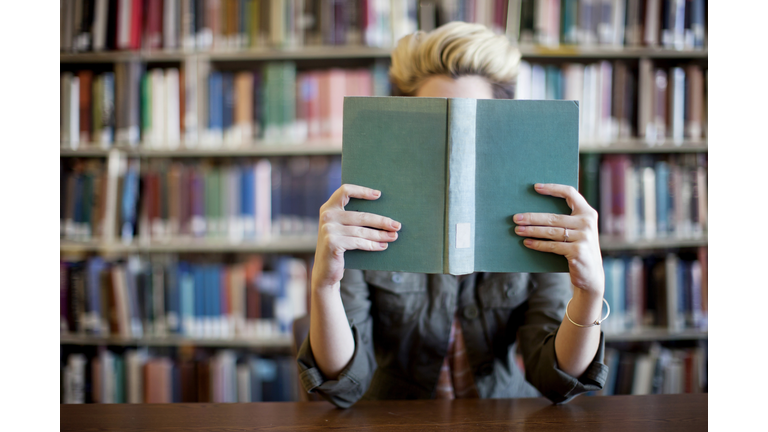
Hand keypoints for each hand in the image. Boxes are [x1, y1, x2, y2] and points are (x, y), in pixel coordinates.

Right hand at [313, 184, 401, 289]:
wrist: (325, 270)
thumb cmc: (339, 246)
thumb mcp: (341, 229)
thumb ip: (352, 218)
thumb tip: (383, 215)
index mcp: (329, 207)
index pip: (345, 191)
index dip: (362, 191)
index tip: (379, 195)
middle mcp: (327, 216)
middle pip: (361, 215)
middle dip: (381, 221)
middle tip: (396, 225)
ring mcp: (328, 229)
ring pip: (362, 231)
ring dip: (380, 234)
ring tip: (393, 236)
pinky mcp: (333, 243)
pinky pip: (359, 242)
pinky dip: (373, 245)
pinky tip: (383, 246)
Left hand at [513, 183, 603, 297]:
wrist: (591, 276)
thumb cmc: (579, 249)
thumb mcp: (578, 231)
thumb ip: (567, 219)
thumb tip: (534, 213)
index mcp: (588, 213)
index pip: (571, 193)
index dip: (553, 188)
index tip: (536, 187)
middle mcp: (587, 223)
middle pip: (554, 217)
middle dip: (532, 217)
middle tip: (516, 218)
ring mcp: (584, 237)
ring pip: (550, 231)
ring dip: (531, 230)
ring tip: (518, 230)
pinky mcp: (577, 251)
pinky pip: (552, 245)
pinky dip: (538, 244)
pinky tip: (527, 243)